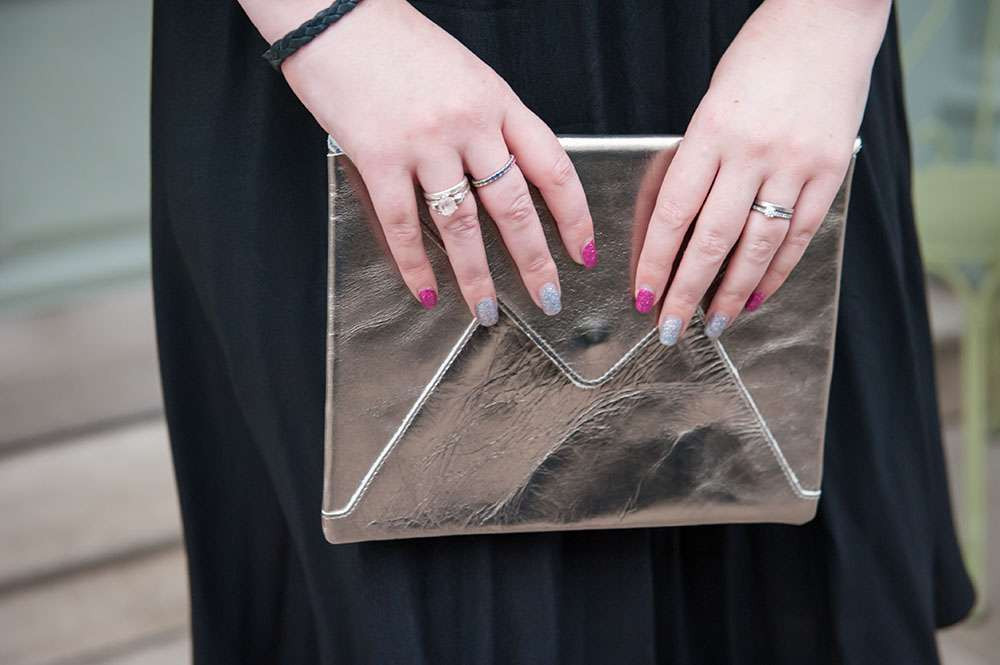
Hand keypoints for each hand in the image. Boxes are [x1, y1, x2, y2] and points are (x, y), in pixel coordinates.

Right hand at [277, 0, 594, 320]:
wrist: (336, 11)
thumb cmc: (397, 41)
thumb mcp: (465, 74)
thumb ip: (489, 123)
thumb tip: (506, 176)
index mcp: (498, 101)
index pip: (552, 166)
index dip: (574, 216)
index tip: (583, 251)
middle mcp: (470, 123)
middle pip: (515, 206)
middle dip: (536, 261)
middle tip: (548, 299)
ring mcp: (425, 141)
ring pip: (463, 225)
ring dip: (478, 277)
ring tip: (488, 310)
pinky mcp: (380, 156)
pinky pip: (403, 224)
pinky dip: (416, 264)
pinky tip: (427, 290)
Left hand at [633, 0, 889, 343]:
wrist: (828, 18)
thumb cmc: (760, 57)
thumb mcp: (712, 103)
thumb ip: (699, 161)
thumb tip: (680, 228)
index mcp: (711, 131)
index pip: (673, 213)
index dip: (655, 261)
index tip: (642, 294)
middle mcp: (752, 151)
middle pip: (712, 240)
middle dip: (686, 292)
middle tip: (670, 327)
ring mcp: (795, 163)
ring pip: (758, 247)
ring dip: (732, 293)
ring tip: (714, 323)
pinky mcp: (830, 171)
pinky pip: (799, 234)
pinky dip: (777, 271)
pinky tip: (759, 296)